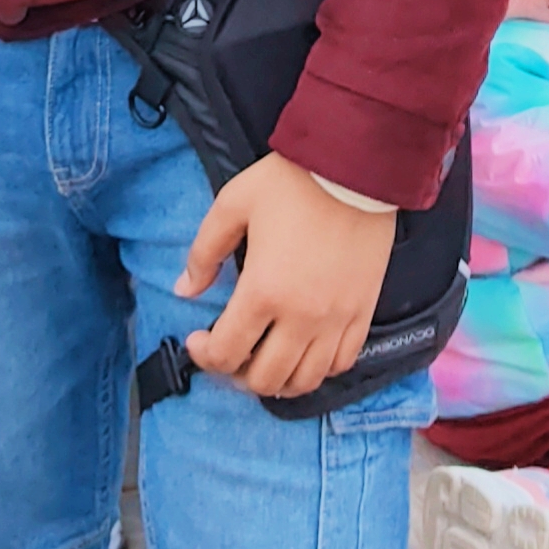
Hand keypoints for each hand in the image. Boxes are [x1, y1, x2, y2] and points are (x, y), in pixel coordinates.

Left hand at [175, 150, 394, 398]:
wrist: (355, 167)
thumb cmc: (291, 182)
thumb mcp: (233, 205)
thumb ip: (204, 252)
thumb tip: (184, 290)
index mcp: (263, 292)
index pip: (226, 354)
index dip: (203, 356)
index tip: (198, 339)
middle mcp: (301, 317)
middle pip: (264, 379)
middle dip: (237, 373)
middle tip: (229, 351)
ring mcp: (336, 319)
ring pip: (304, 381)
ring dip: (278, 380)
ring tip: (264, 358)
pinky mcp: (363, 311)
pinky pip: (342, 362)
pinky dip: (319, 369)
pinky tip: (304, 352)